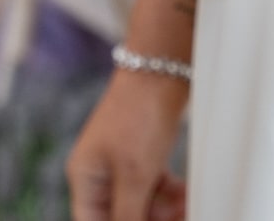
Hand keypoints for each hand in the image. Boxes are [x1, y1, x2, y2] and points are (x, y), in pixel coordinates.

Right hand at [68, 71, 189, 220]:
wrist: (162, 67)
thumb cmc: (140, 115)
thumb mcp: (134, 175)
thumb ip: (128, 216)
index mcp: (85, 179)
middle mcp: (99, 174)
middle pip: (121, 217)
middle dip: (151, 220)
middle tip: (178, 217)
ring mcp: (122, 164)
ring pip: (142, 206)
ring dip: (165, 211)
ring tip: (187, 205)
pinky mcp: (144, 155)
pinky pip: (155, 189)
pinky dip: (171, 195)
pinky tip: (187, 193)